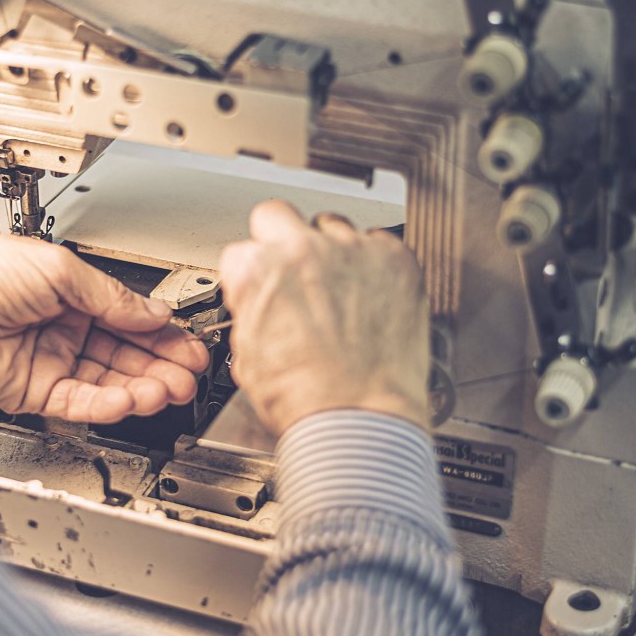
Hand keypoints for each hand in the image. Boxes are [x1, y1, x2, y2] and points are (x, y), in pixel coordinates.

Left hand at [0, 236, 208, 423]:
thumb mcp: (59, 269)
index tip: (189, 343)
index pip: (128, 319)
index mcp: (70, 295)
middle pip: (124, 354)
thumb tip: (152, 311)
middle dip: (160, 365)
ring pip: (107, 382)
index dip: (161, 333)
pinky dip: (107, 403)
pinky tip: (131, 399)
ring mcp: (49, 363)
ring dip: (140, 387)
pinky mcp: (33, 394)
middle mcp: (63, 330)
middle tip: (190, 374)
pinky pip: (79, 402)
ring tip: (169, 390)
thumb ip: (111, 296)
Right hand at [219, 201, 429, 436]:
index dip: (253, 271)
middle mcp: (301, 249)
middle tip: (295, 272)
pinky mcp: (394, 259)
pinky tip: (371, 294)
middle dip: (282, 241)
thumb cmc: (306, 400)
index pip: (242, 249)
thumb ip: (249, 312)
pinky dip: (374, 264)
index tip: (266, 285)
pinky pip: (378, 243)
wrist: (359, 419)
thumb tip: (258, 305)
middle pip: (279, 216)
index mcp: (255, 270)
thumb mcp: (247, 357)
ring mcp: (350, 250)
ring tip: (339, 291)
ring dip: (331, 252)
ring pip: (332, 225)